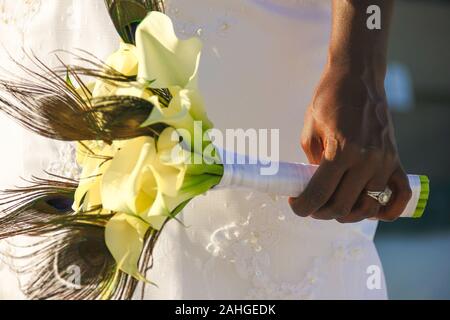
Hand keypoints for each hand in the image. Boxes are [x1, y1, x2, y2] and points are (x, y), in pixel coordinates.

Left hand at [289, 64, 411, 222]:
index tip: (296, 204)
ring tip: (333, 205)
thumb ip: (312, 162)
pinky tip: (369, 209)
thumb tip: (314, 186)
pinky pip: (398, 195)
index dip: (302, 206)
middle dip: (321, 212)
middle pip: (342, 206)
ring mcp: (385, 161)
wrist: (358, 76)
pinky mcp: (396, 159)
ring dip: (347, 213)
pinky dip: (386, 209)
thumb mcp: (310, 130)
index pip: (319, 194)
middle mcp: (366, 160)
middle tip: (311, 204)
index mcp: (340, 151)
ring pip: (367, 206)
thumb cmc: (329, 99)